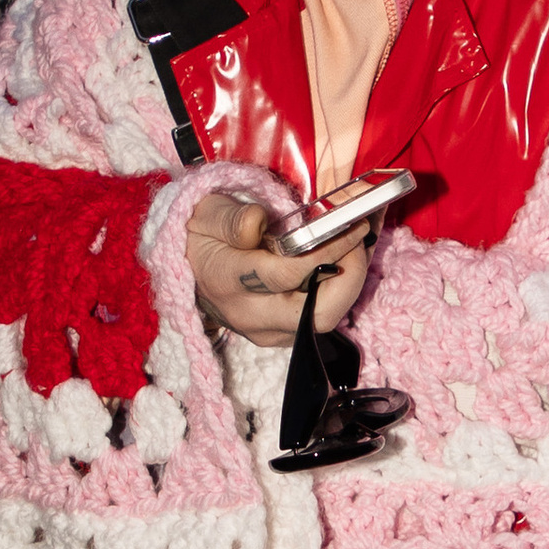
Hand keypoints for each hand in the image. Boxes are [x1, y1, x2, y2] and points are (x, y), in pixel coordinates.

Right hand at [187, 193, 370, 351]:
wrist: (188, 268)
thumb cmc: (200, 234)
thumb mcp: (207, 214)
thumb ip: (231, 219)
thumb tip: (258, 220)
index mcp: (229, 282)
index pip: (288, 274)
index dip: (328, 250)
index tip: (353, 226)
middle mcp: (250, 316)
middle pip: (317, 314)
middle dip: (349, 278)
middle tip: (360, 241)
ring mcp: (266, 331)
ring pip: (323, 321)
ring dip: (348, 285)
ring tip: (354, 247)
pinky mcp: (279, 334)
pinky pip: (318, 319)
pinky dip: (338, 292)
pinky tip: (342, 263)